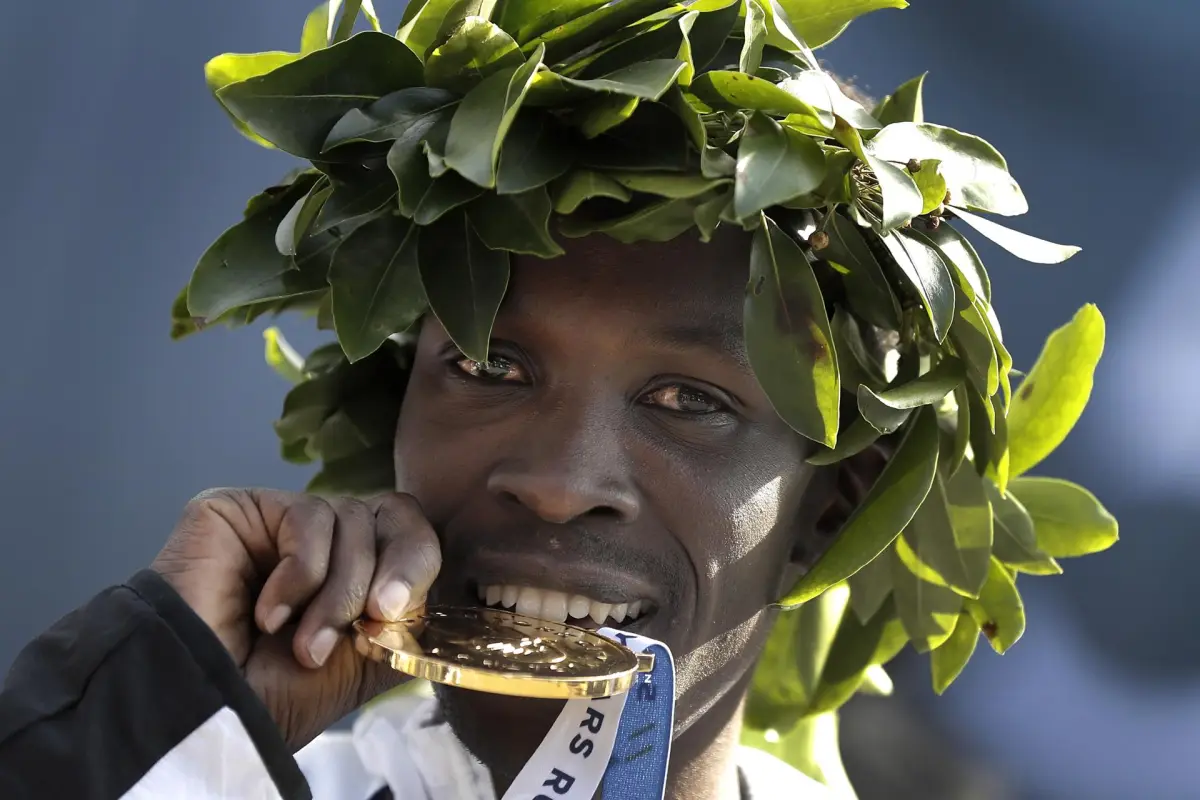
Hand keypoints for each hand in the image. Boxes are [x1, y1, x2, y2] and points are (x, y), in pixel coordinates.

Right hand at [150, 488, 440, 749]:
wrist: (211, 706)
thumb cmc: (278, 691)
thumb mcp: (368, 657)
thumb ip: (407, 611)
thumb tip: (430, 581)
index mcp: (356, 567)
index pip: (410, 528)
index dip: (417, 560)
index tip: (397, 611)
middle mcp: (324, 538)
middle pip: (393, 512)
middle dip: (389, 573)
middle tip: (373, 617)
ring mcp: (282, 521)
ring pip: (352, 518)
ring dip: (337, 592)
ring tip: (304, 643)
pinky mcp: (241, 508)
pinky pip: (308, 516)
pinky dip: (300, 574)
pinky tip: (269, 614)